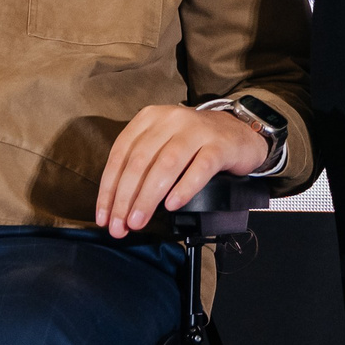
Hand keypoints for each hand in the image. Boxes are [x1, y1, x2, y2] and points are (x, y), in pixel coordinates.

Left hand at [96, 104, 270, 237]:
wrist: (240, 133)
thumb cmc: (195, 145)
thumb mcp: (163, 144)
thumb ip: (142, 165)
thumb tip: (117, 206)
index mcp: (150, 118)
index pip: (121, 154)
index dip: (109, 188)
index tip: (104, 217)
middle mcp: (171, 119)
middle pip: (140, 161)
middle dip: (125, 198)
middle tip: (119, 226)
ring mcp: (197, 130)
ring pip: (166, 165)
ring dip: (148, 197)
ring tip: (138, 221)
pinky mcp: (219, 145)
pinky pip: (199, 168)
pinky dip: (183, 188)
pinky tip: (172, 205)